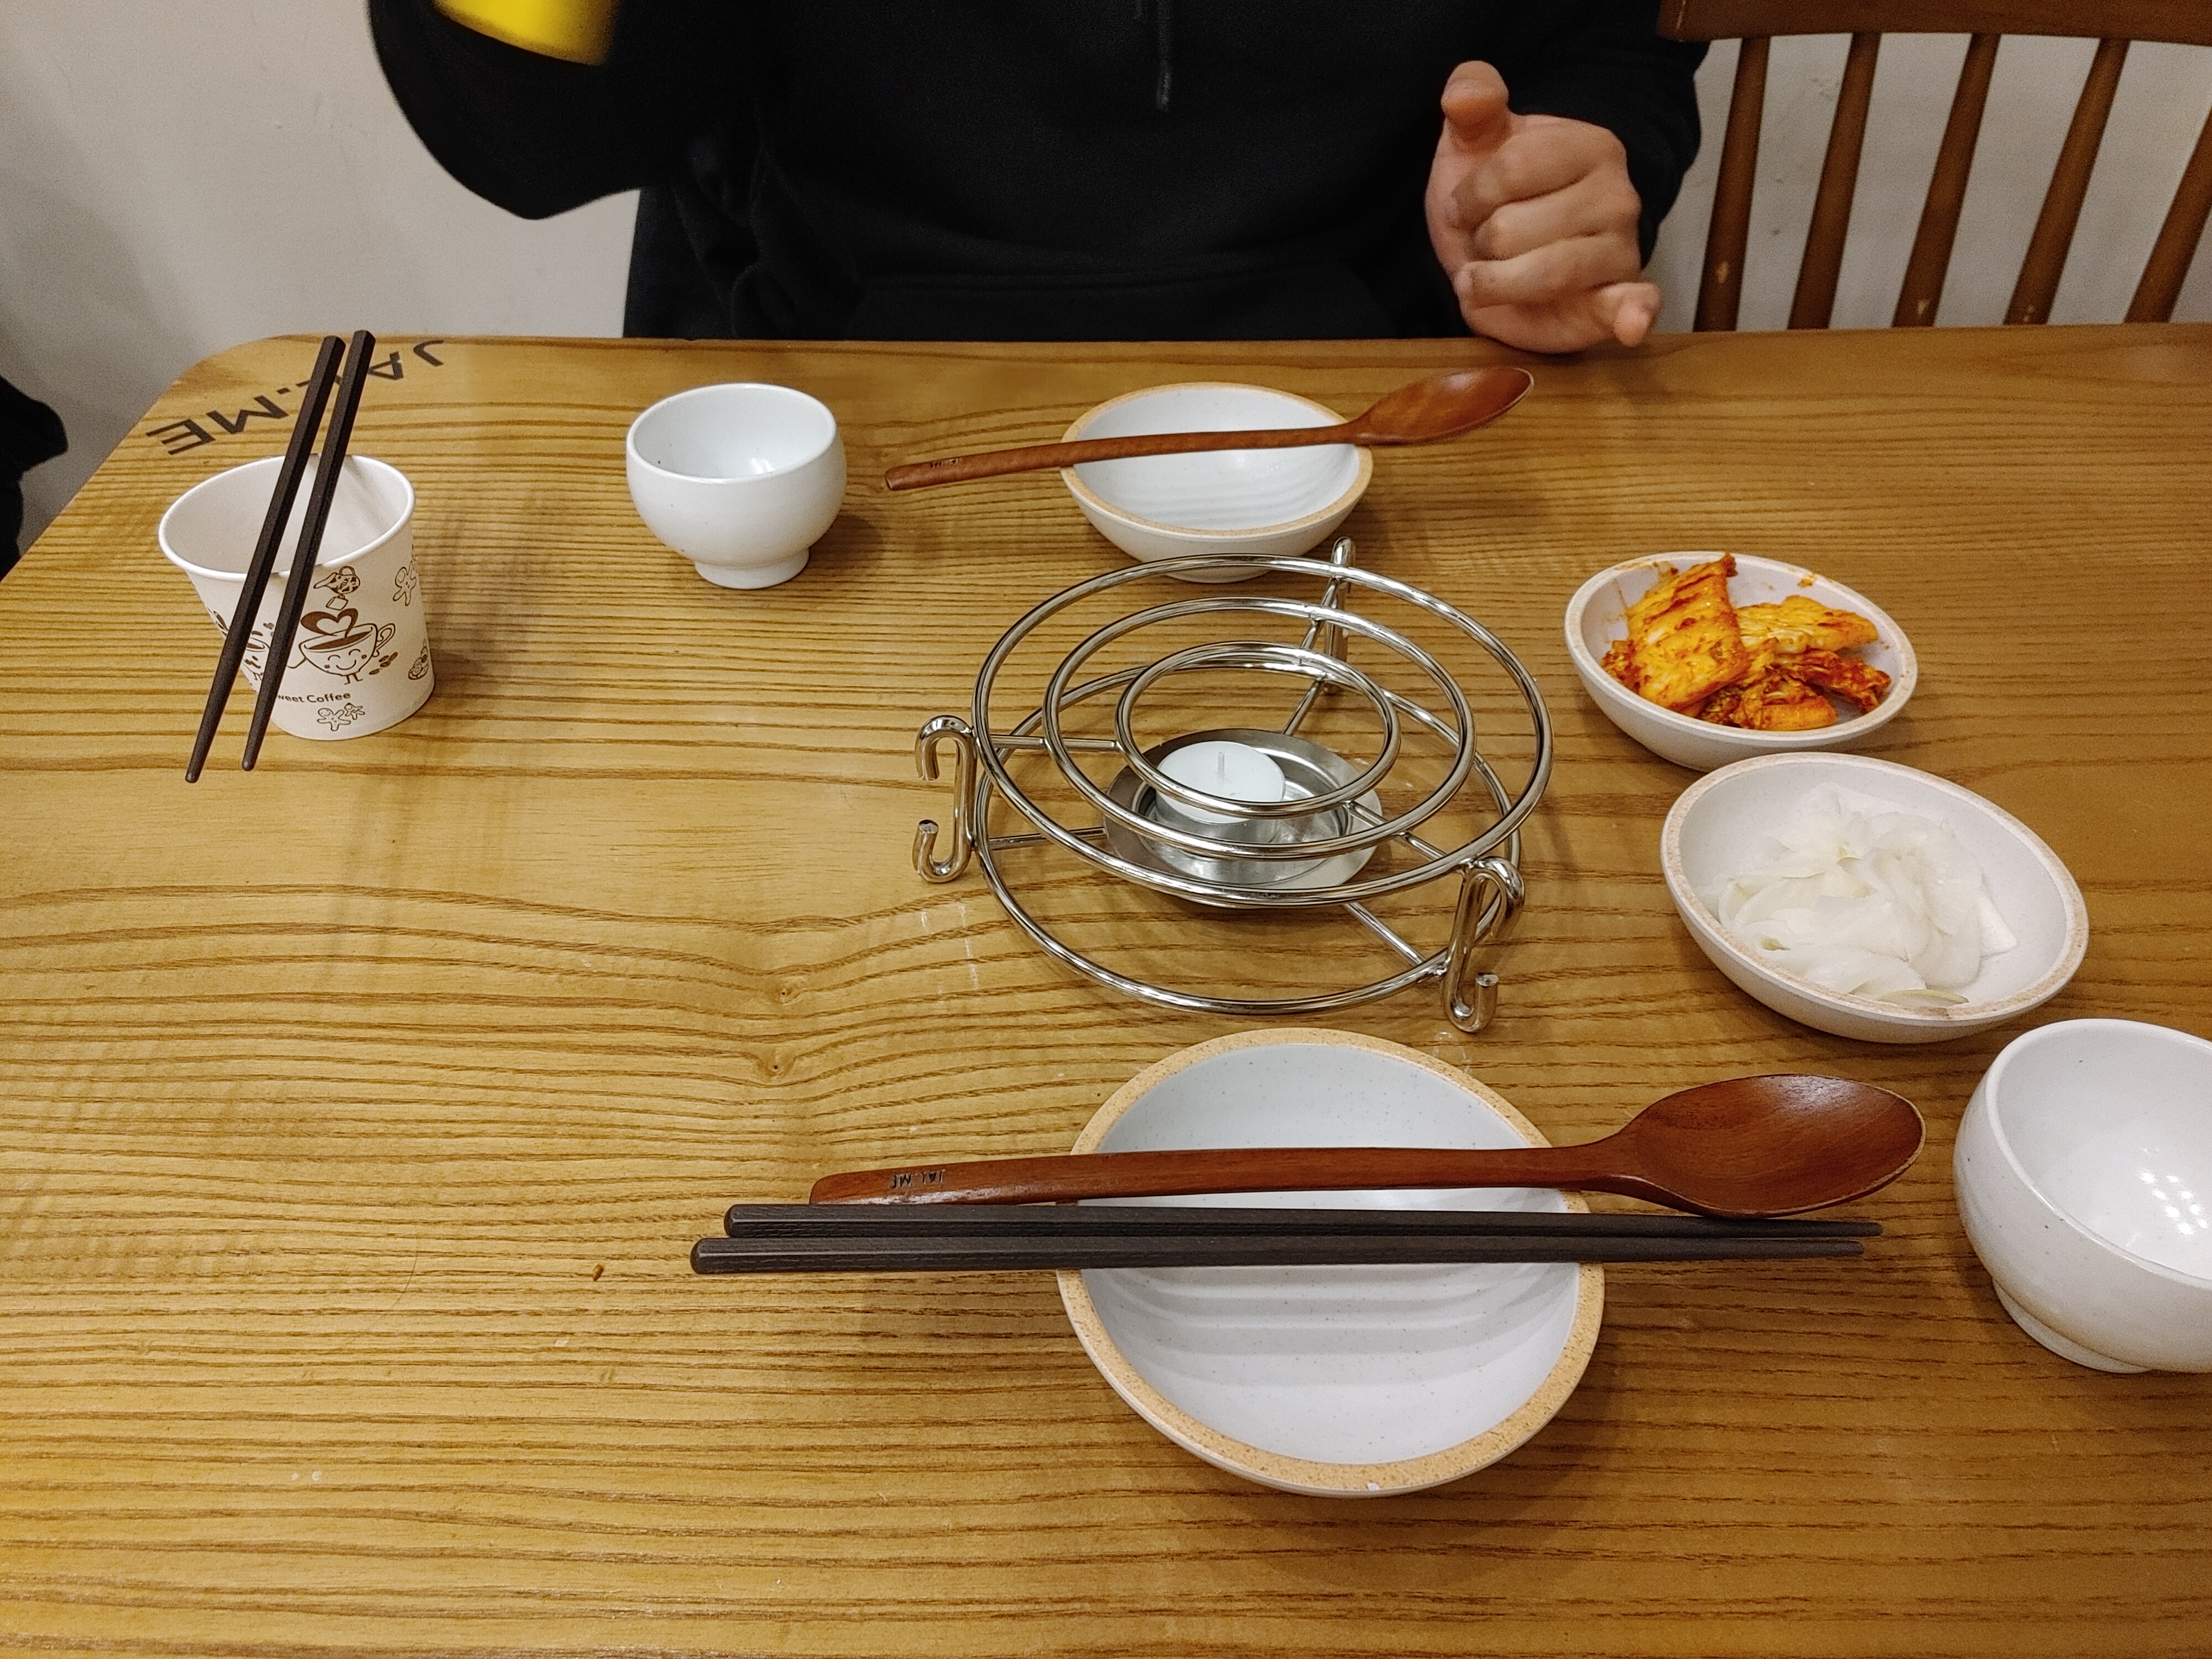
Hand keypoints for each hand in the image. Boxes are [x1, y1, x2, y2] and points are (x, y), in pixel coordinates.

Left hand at [1425, 60, 1656, 352]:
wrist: (1507, 259)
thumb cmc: (1496, 198)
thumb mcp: (1476, 143)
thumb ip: (1473, 105)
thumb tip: (1464, 93)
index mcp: (1589, 146)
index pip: (1508, 169)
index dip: (1469, 197)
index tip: (1469, 205)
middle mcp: (1617, 195)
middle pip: (1511, 229)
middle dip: (1480, 245)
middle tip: (1488, 245)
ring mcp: (1622, 249)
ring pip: (1543, 273)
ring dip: (1495, 285)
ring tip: (1493, 279)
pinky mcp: (1616, 301)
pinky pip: (1631, 305)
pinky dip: (1632, 314)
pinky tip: (1630, 324)